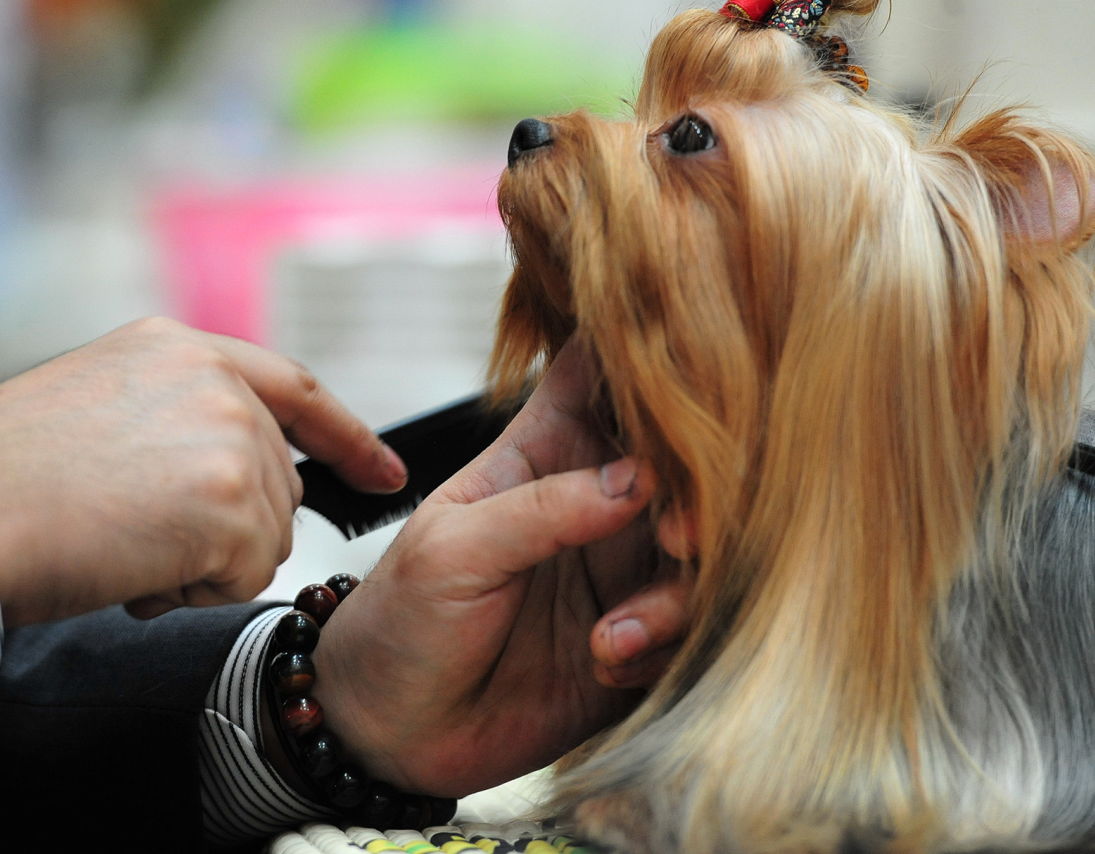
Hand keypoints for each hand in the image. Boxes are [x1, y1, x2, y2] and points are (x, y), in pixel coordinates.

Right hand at [0, 317, 405, 626]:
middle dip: (232, 529)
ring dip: (204, 562)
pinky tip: (134, 567)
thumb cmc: (0, 478)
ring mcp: (230, 435)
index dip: (348, 434)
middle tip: (143, 539)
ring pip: (268, 534)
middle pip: (279, 482)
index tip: (386, 470)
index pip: (295, 388)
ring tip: (123, 545)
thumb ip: (183, 421)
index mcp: (177, 347)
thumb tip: (246, 480)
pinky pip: (248, 575)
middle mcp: (214, 379)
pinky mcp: (232, 500)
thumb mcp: (101, 409)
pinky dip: (195, 590)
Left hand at [311, 338, 691, 797]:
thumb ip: (543, 509)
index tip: (682, 388)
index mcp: (548, 447)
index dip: (651, 361)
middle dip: (697, 493)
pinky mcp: (641, 639)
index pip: (606, 371)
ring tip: (614, 632)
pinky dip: (662, 645)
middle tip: (675, 535)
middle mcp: (600, 499)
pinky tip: (607, 661)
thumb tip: (639, 477)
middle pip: (683, 460)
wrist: (391, 733)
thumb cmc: (402, 618)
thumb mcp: (454, 549)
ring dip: (680, 589)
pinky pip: (691, 629)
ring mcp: (624, 569)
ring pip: (703, 549)